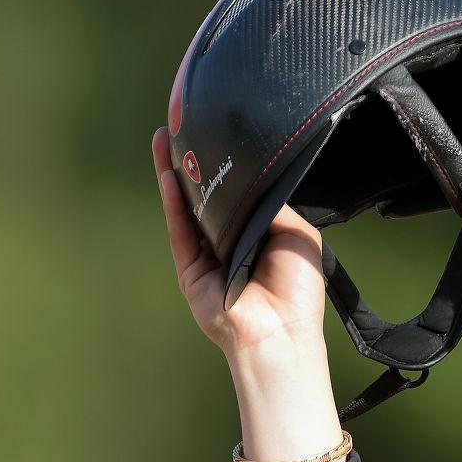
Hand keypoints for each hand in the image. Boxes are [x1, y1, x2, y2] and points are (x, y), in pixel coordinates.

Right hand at [151, 126, 329, 361]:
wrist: (281, 334)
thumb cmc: (297, 292)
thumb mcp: (297, 233)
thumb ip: (272, 204)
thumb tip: (250, 180)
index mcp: (258, 237)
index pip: (236, 196)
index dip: (225, 168)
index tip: (215, 136)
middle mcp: (230, 245)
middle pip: (205, 197)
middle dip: (192, 162)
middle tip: (179, 127)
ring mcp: (207, 259)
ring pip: (186, 209)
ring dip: (174, 174)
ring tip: (165, 140)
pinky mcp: (191, 272)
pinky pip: (180, 231)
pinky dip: (173, 203)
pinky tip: (168, 176)